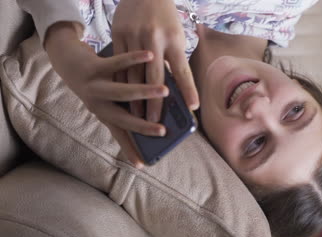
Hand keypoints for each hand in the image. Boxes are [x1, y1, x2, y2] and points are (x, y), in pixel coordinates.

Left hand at [45, 22, 167, 167]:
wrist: (67, 60)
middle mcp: (97, 104)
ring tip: (165, 91)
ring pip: (122, 92)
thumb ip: (131, 102)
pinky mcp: (93, 67)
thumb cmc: (98, 81)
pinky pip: (117, 64)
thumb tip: (159, 104)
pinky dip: (134, 60)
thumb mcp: (111, 96)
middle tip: (163, 131)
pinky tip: (150, 56)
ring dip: (145, 92)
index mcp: (103, 113)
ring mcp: (94, 86)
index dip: (130, 150)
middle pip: (122, 119)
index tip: (143, 164)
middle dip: (142, 126)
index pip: (119, 135)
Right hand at [112, 0, 198, 124]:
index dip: (188, 90)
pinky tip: (119, 96)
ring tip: (135, 116)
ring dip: (134, 97)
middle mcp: (154, 39)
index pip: (183, 70)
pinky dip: (120, 82)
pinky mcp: (118, 34)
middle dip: (154, 102)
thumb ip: (173, 59)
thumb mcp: (176, 35)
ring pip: (133, 73)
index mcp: (174, 39)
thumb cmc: (165, 18)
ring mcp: (134, 36)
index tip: (192, 108)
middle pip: (155, 77)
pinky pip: (118, 63)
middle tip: (154, 123)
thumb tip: (174, 89)